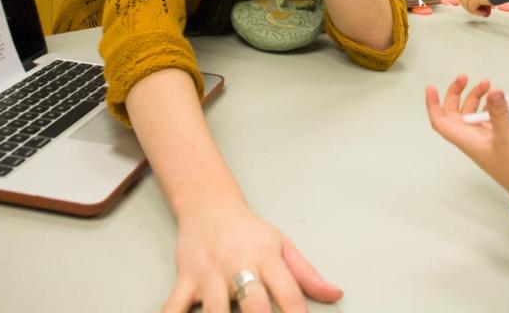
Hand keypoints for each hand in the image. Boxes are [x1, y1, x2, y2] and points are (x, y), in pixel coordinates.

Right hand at [164, 200, 341, 312]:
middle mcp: (238, 265)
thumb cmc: (248, 231)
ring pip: (214, 310)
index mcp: (266, 257)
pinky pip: (173, 307)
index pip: (289, 292)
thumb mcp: (283, 246)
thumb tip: (335, 294)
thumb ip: (307, 275)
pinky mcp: (184, 280)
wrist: (208, 205)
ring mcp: (209, 274)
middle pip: (253, 303)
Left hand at [426, 75, 508, 193]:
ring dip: (475, 96)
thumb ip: (499, 113)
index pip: (440, 121)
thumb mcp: (505, 136)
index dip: (433, 105)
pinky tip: (496, 98)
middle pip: (454, 111)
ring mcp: (480, 136)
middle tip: (464, 77)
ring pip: (470, 111)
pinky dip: (488, 104)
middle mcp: (469, 136)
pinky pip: (484, 115)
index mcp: (464, 139)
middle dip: (456, 93)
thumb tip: (494, 91)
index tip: (431, 88)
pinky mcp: (493, 135)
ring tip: (488, 84)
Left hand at [455, 0, 492, 16]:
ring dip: (476, 11)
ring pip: (466, 6)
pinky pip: (472, 9)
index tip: (473, 6)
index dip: (466, 0)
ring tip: (485, 11)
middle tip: (479, 10)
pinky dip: (478, 13)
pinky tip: (486, 11)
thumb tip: (480, 7)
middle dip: (469, 6)